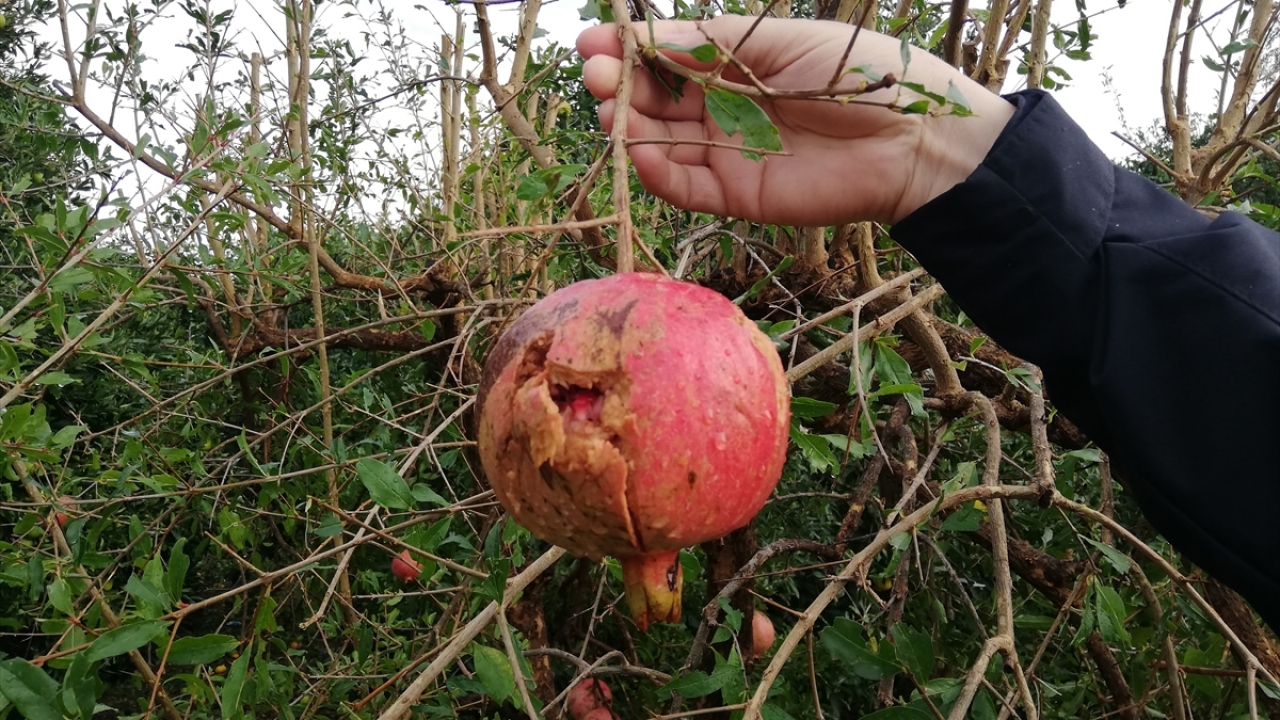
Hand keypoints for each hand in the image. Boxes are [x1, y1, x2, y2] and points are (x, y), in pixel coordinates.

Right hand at [577, 16, 1014, 224]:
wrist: (910, 136)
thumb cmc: (852, 72)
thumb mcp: (773, 43)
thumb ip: (705, 45)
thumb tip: (640, 37)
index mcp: (730, 66)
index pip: (664, 59)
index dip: (626, 51)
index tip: (591, 41)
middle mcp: (720, 109)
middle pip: (652, 101)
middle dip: (619, 86)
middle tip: (596, 75)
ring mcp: (724, 153)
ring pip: (658, 142)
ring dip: (627, 127)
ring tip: (607, 107)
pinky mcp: (734, 195)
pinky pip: (682, 186)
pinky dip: (653, 171)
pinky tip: (638, 149)